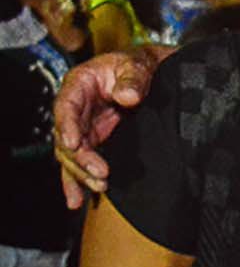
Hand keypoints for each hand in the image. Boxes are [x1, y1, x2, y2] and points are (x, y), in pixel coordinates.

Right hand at [52, 49, 158, 207]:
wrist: (147, 73)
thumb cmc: (136, 65)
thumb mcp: (136, 65)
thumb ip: (133, 79)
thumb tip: (127, 97)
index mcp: (78, 85)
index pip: (66, 107)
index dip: (67, 126)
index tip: (73, 143)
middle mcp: (75, 108)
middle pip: (67, 137)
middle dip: (82, 159)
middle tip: (101, 174)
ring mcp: (83, 126)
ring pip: (73, 155)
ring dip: (82, 173)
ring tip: (99, 187)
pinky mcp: (93, 140)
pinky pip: (80, 162)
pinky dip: (77, 181)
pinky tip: (76, 201)